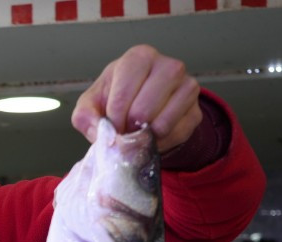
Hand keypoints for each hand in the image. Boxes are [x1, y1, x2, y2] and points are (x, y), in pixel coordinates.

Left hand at [72, 45, 201, 153]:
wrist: (141, 107)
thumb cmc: (115, 99)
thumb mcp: (91, 104)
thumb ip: (85, 116)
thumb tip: (100, 132)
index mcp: (139, 58)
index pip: (124, 93)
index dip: (113, 118)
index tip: (110, 125)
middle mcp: (168, 66)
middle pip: (144, 110)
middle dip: (128, 129)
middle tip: (123, 133)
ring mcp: (188, 86)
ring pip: (163, 123)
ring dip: (144, 138)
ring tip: (136, 134)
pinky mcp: (196, 110)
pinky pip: (177, 135)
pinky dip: (160, 144)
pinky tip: (151, 138)